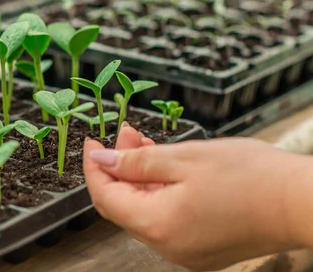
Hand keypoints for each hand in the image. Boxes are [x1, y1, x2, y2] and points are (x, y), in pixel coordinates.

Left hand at [84, 126, 312, 270]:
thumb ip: (135, 161)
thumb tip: (101, 160)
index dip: (93, 168)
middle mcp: (168, 247)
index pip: (105, 197)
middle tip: (126, 132)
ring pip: (146, 210)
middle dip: (119, 167)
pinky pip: (167, 219)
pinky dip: (160, 192)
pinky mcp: (203, 248)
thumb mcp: (184, 157)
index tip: (92, 142)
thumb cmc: (249, 176)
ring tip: (145, 143)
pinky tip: (166, 167)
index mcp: (158, 226)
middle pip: (125, 204)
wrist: (302, 201)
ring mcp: (186, 251)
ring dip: (140, 176)